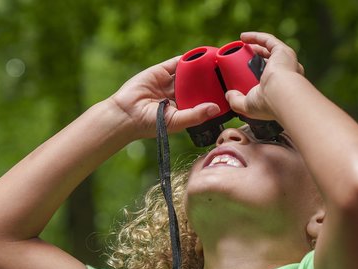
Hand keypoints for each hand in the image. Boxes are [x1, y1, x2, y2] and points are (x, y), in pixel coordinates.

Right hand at [106, 56, 220, 139]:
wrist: (126, 114)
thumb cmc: (150, 124)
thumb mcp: (176, 121)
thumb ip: (196, 114)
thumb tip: (216, 108)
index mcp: (183, 108)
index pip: (203, 99)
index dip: (215, 95)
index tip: (231, 91)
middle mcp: (178, 94)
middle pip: (198, 84)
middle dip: (211, 79)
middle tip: (229, 73)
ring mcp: (169, 82)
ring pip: (189, 72)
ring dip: (202, 66)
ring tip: (218, 61)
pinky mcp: (161, 71)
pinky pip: (177, 62)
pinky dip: (188, 58)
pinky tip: (200, 55)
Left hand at [224, 32, 305, 120]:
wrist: (281, 94)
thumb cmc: (268, 103)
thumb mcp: (248, 106)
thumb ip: (236, 101)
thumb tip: (228, 95)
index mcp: (280, 88)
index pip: (267, 78)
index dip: (254, 74)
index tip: (241, 73)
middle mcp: (286, 74)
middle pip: (268, 62)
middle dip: (255, 58)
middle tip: (240, 57)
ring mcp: (286, 61)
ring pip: (269, 50)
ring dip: (255, 46)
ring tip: (241, 44)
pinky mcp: (283, 51)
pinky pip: (268, 40)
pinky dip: (256, 37)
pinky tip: (243, 37)